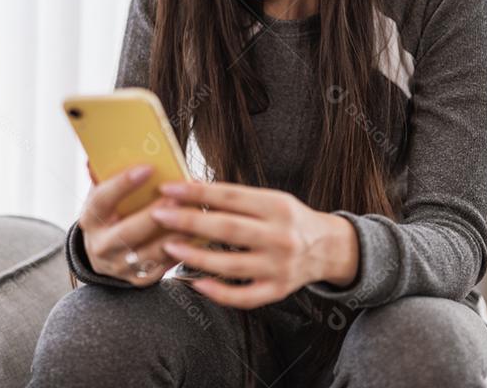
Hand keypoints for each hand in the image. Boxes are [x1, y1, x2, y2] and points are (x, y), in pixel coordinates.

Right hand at [77, 162, 195, 286]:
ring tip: (195, 218)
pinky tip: (198, 236)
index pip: (102, 199)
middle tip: (177, 198)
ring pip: (150, 253)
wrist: (104, 256)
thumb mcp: (104, 196)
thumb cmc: (111, 215)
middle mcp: (101, 246)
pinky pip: (163, 266)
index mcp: (91, 219)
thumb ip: (106, 177)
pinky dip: (182, 251)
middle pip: (128, 232)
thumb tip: (97, 156)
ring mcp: (119, 266)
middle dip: (154, 214)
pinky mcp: (139, 279)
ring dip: (174, 235)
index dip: (124, 183)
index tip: (148, 168)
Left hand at [150, 180, 348, 308]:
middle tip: (158, 215)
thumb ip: (237, 198)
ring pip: (231, 264)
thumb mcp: (271, 199)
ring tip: (168, 247)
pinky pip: (244, 296)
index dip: (197, 192)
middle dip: (189, 221)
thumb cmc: (290, 219)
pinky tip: (196, 283)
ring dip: (196, 256)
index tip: (168, 188)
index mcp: (277, 206)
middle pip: (228, 228)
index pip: (231, 196)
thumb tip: (191, 188)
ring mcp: (279, 266)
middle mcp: (280, 236)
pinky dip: (219, 292)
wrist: (328, 248)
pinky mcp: (277, 291)